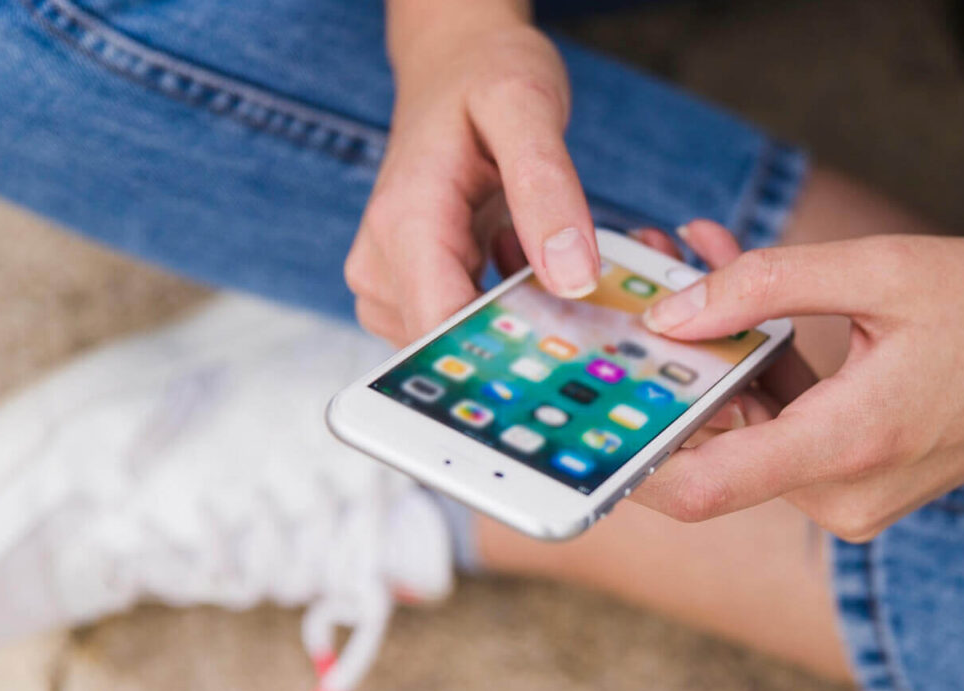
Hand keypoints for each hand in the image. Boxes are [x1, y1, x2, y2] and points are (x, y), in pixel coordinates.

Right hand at [346, 6, 598, 343]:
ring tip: (551, 265)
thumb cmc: (486, 76)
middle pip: (451, 347)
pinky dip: (507, 311)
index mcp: (405, 223)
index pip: (443, 329)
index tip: (568, 351)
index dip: (506, 354)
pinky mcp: (407, 287)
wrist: (453, 63)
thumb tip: (571, 279)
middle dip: (522, 338)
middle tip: (582, 302)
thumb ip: (548, 189)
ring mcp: (388, 280)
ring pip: (459, 345)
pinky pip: (460, 328)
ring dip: (517, 323)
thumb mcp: (528, 108)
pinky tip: (531, 267)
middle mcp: (382, 262)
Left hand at [628, 222, 963, 541]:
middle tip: (652, 270)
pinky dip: (764, 366)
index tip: (595, 393)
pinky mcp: (862, 478)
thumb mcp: (881, 270)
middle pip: (718, 443)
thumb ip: (767, 284)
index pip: (701, 486)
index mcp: (848, 446)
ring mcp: (854, 494)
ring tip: (699, 256)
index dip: (633, 450)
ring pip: (750, 429)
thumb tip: (673, 310)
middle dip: (677, 360)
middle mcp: (844, 492)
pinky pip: (788, 426)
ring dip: (720, 350)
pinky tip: (746, 292)